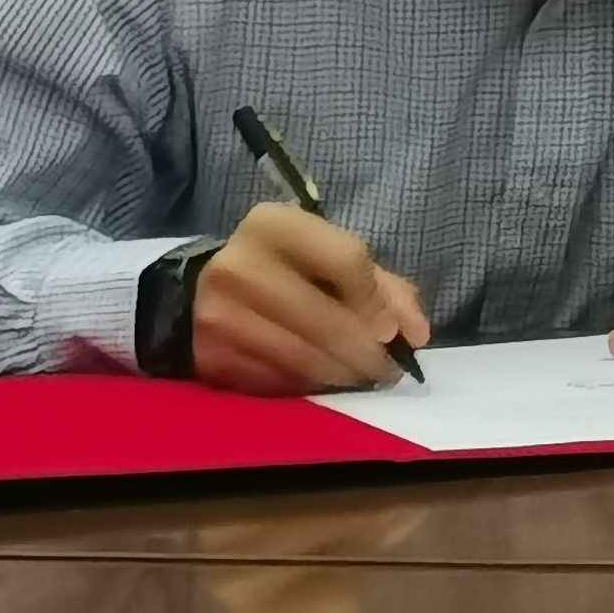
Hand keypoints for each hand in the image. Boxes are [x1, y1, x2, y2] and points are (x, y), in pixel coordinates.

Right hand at [190, 201, 430, 393]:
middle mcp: (240, 265)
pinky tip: (321, 385)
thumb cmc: (281, 268)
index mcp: (273, 225)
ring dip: (342, 376)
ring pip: (302, 358)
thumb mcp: (325, 254)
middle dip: (367, 353)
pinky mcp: (210, 359)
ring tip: (362, 379)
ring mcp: (219, 316)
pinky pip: (275, 383)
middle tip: (388, 371)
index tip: (394, 333)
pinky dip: (307, 388)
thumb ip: (380, 286)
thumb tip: (416, 334)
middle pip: (326, 319)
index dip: (377, 301)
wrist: (197, 294)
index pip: (345, 260)